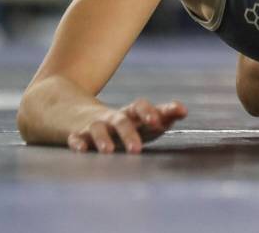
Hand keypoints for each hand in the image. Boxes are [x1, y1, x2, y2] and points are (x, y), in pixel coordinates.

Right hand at [67, 99, 187, 153]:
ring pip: (98, 129)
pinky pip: (76, 138)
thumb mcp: (141, 121)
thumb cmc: (122, 124)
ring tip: (108, 151)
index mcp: (131, 114)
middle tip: (136, 149)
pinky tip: (82, 150)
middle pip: (122, 121)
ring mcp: (94, 126)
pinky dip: (78, 143)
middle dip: (129, 133)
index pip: (141, 107)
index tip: (161, 120)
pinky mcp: (77, 135)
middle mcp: (114, 119)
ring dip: (103, 139)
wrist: (77, 114)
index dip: (151, 112)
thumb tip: (183, 111)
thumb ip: (162, 118)